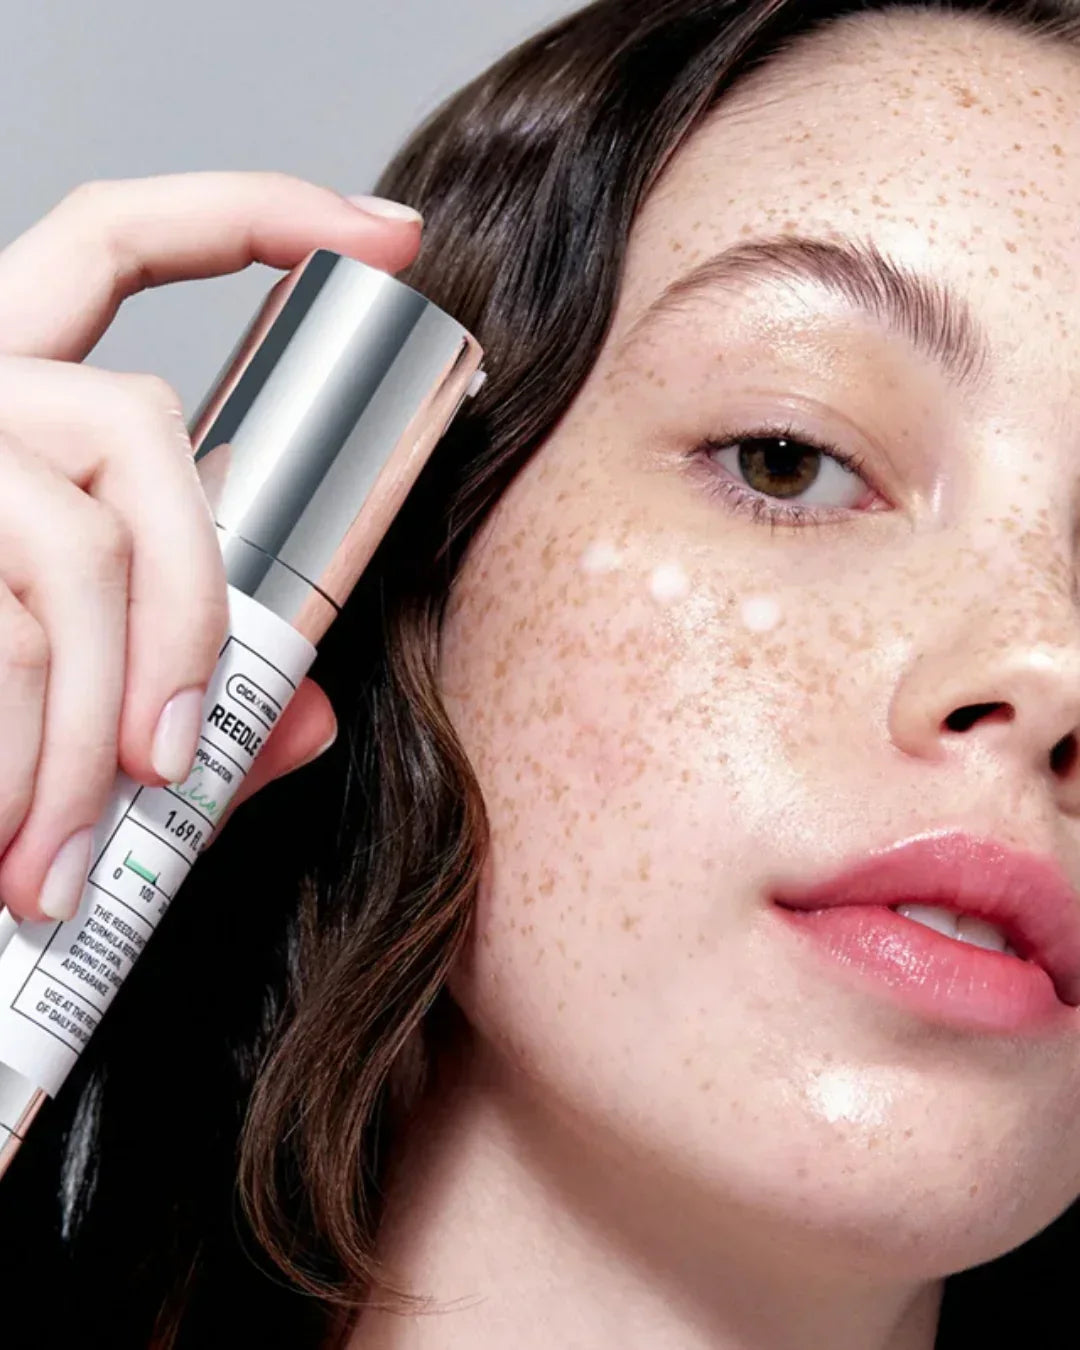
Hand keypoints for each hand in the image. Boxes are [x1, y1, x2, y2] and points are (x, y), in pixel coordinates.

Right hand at [0, 172, 422, 919]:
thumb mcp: (67, 676)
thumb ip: (184, 686)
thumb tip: (308, 716)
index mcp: (4, 388)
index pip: (118, 241)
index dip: (253, 214)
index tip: (392, 237)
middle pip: (135, 421)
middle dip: (190, 607)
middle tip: (177, 763)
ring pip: (72, 553)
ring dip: (90, 732)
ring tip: (64, 863)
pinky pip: (5, 642)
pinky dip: (24, 757)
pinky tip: (7, 843)